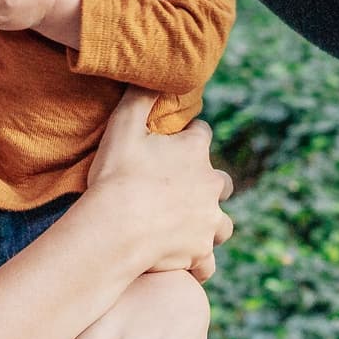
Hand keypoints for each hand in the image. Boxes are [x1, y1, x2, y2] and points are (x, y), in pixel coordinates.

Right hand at [82, 89, 233, 278]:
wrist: (115, 229)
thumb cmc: (117, 176)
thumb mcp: (123, 126)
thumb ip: (138, 97)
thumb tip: (148, 75)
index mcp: (196, 151)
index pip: (203, 134)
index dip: (188, 137)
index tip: (173, 143)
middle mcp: (211, 185)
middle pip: (222, 183)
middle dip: (208, 185)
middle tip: (181, 191)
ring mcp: (208, 221)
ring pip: (223, 225)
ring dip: (210, 225)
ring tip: (188, 228)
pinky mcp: (200, 252)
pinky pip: (207, 263)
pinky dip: (198, 263)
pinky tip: (184, 262)